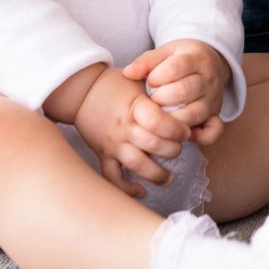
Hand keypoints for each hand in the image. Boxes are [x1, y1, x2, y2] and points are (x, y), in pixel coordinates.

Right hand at [74, 64, 189, 196]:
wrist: (82, 92)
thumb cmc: (115, 84)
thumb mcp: (139, 78)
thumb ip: (160, 88)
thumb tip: (185, 99)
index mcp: (135, 106)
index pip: (158, 121)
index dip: (176, 129)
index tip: (186, 131)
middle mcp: (124, 127)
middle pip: (152, 144)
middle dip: (172, 150)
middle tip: (178, 149)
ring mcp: (113, 143)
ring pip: (136, 164)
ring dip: (156, 174)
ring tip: (168, 178)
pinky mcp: (103, 155)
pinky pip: (113, 177)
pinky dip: (126, 188)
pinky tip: (141, 190)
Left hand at [123, 39, 231, 144]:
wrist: (209, 62)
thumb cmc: (180, 59)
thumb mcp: (165, 53)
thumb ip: (147, 62)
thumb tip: (128, 73)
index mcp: (196, 59)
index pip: (176, 68)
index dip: (157, 76)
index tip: (150, 81)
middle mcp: (208, 79)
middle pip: (184, 92)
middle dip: (161, 98)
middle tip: (152, 100)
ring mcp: (213, 99)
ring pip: (195, 114)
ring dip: (171, 119)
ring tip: (160, 116)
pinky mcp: (216, 115)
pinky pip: (213, 131)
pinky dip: (199, 137)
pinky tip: (182, 133)